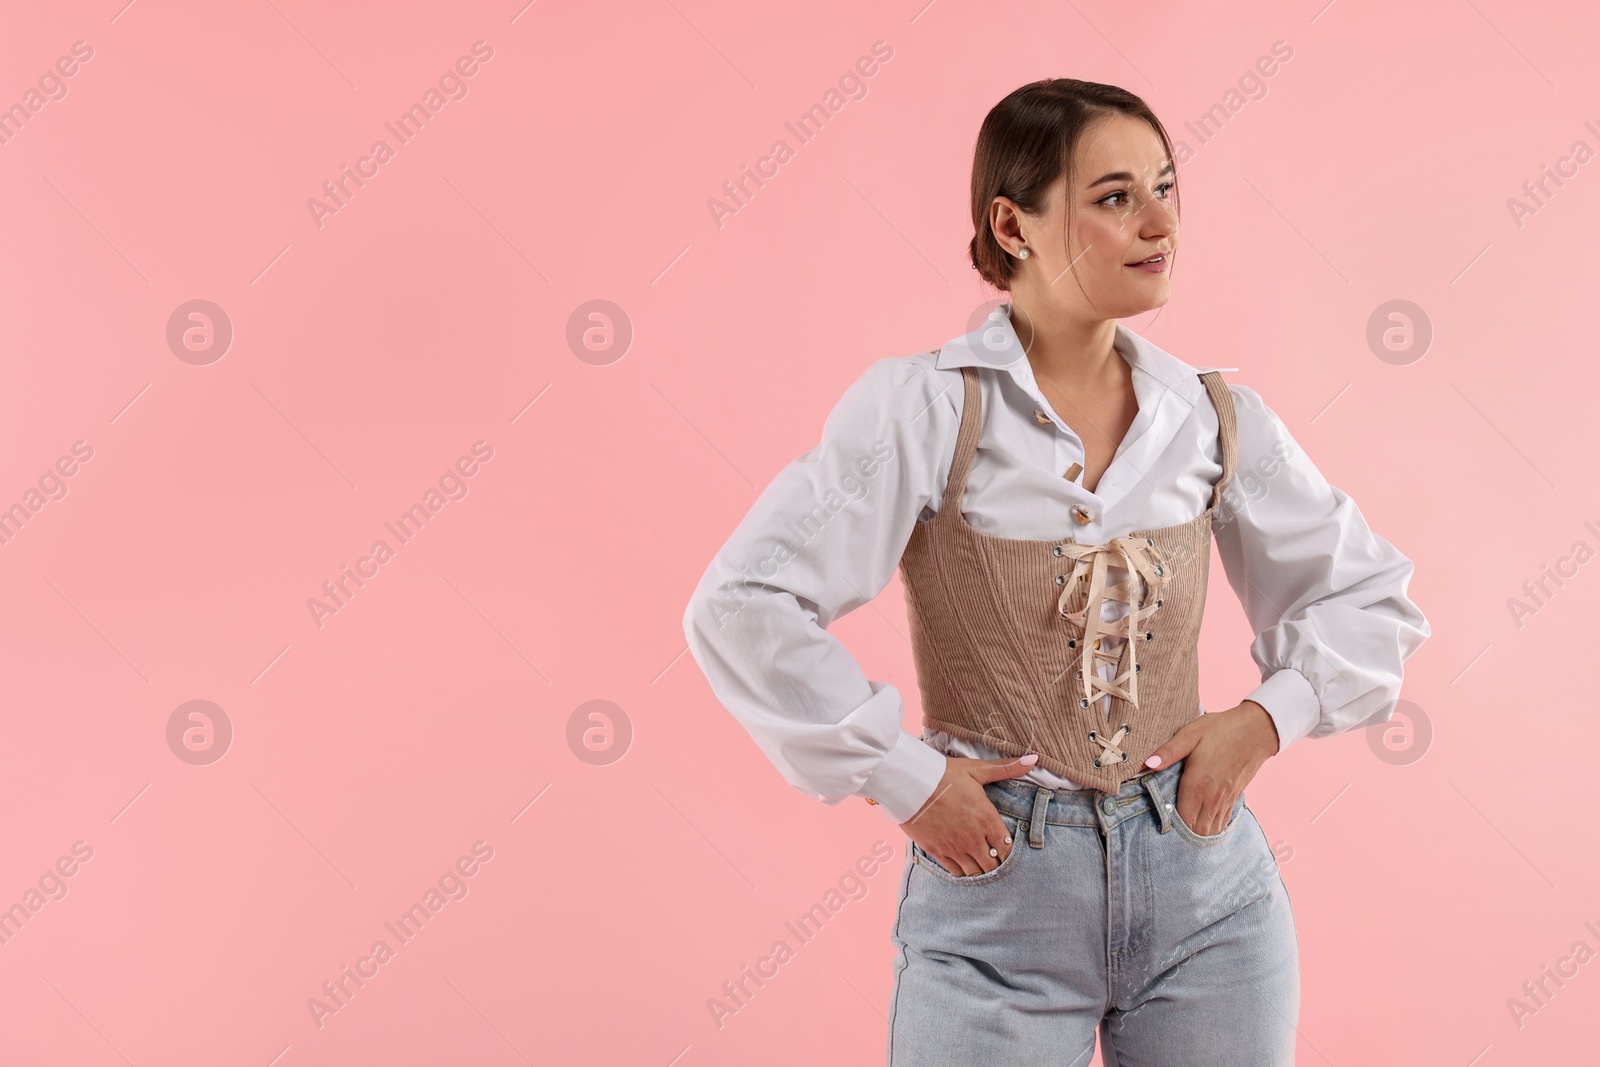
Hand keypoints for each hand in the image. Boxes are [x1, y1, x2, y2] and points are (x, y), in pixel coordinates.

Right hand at [899, 754, 1037, 875]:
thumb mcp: (976, 769)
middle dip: (996, 863)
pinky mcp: (938, 851)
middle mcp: (974, 837)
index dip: (1009, 851)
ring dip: (980, 869)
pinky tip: (963, 863)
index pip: (1008, 848)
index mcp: (987, 818)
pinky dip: (962, 871)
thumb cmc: (944, 774)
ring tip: (980, 862)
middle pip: (994, 865)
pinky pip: (956, 872)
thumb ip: (1006, 768)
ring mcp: (955, 847)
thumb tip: (1033, 759)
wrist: (909, 782)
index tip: (1005, 846)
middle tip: (994, 857)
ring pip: (976, 872)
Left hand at [1143, 700, 1279, 835]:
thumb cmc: (1220, 730)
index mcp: (1198, 784)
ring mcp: (1226, 800)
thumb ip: (1168, 752)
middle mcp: (1212, 798)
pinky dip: (1211, 827)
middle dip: (1182, 833)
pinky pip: (1222, 823)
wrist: (1256, 730)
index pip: (1182, 820)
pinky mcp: (1235, 798)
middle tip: (1168, 825)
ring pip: (1210, 831)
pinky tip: (1201, 821)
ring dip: (1197, 833)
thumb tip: (1146, 764)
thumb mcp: (1190, 734)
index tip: (1159, 820)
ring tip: (1182, 826)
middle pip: (1196, 831)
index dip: (1170, 825)